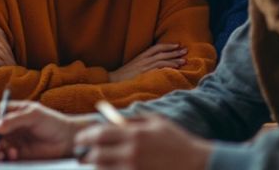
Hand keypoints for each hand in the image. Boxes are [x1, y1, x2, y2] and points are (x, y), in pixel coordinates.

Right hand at [0, 100, 88, 160]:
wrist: (66, 140)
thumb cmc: (52, 122)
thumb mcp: (33, 115)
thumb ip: (14, 120)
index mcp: (8, 112)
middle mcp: (6, 126)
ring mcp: (10, 141)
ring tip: (0, 152)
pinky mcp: (15, 154)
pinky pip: (3, 157)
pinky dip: (4, 157)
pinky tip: (14, 154)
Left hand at [74, 114, 211, 169]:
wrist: (198, 165)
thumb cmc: (177, 141)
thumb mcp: (156, 122)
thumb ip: (131, 119)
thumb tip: (107, 115)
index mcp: (135, 134)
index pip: (99, 134)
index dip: (85, 137)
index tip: (80, 139)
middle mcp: (132, 153)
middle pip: (97, 155)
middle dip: (86, 155)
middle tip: (82, 155)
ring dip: (96, 167)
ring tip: (95, 163)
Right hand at [110, 43, 186, 82]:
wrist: (114, 79)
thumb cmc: (125, 74)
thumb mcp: (135, 65)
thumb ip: (145, 62)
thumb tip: (157, 63)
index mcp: (142, 56)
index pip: (156, 47)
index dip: (168, 46)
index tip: (177, 45)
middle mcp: (144, 59)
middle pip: (162, 53)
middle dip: (175, 52)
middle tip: (186, 51)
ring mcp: (144, 66)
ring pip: (162, 60)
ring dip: (174, 60)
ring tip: (184, 61)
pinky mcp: (144, 73)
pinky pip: (158, 69)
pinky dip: (167, 67)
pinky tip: (175, 69)